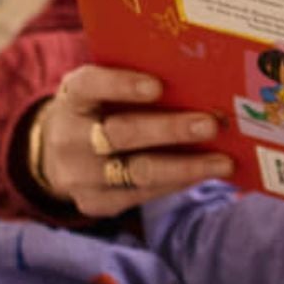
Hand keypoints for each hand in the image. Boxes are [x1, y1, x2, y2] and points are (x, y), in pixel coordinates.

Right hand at [30, 66, 231, 217]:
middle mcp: (68, 136)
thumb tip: (203, 80)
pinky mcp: (94, 202)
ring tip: (223, 162)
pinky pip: (141, 195)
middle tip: (210, 125)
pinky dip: (177, 183)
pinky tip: (204, 174)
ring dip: (186, 167)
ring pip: (137, 172)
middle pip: (120, 134)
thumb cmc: (103, 110)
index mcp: (72, 97)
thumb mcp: (106, 90)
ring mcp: (78, 175)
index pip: (89, 85)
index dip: (121, 85)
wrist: (60, 155)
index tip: (157, 86)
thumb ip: (139, 83)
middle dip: (169, 130)